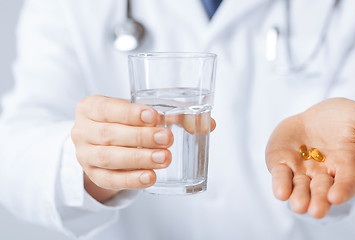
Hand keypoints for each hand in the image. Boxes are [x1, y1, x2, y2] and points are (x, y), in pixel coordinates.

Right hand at [71, 95, 214, 201]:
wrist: (102, 145)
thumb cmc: (126, 123)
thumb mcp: (141, 114)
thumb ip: (174, 115)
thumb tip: (210, 124)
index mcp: (91, 107)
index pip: (108, 108)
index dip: (130, 113)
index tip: (154, 116)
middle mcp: (82, 130)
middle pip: (110, 135)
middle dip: (141, 137)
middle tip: (168, 139)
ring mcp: (85, 155)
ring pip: (110, 158)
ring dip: (139, 159)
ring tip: (165, 158)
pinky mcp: (93, 176)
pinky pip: (110, 180)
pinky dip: (131, 180)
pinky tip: (150, 177)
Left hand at [265, 98, 354, 218]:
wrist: (317, 114)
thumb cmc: (346, 119)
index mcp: (346, 167)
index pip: (346, 182)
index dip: (342, 190)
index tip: (336, 197)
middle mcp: (323, 174)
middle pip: (321, 191)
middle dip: (318, 201)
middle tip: (316, 210)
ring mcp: (301, 170)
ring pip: (299, 188)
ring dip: (298, 197)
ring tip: (298, 205)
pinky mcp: (282, 163)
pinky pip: (280, 175)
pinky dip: (280, 184)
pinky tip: (281, 192)